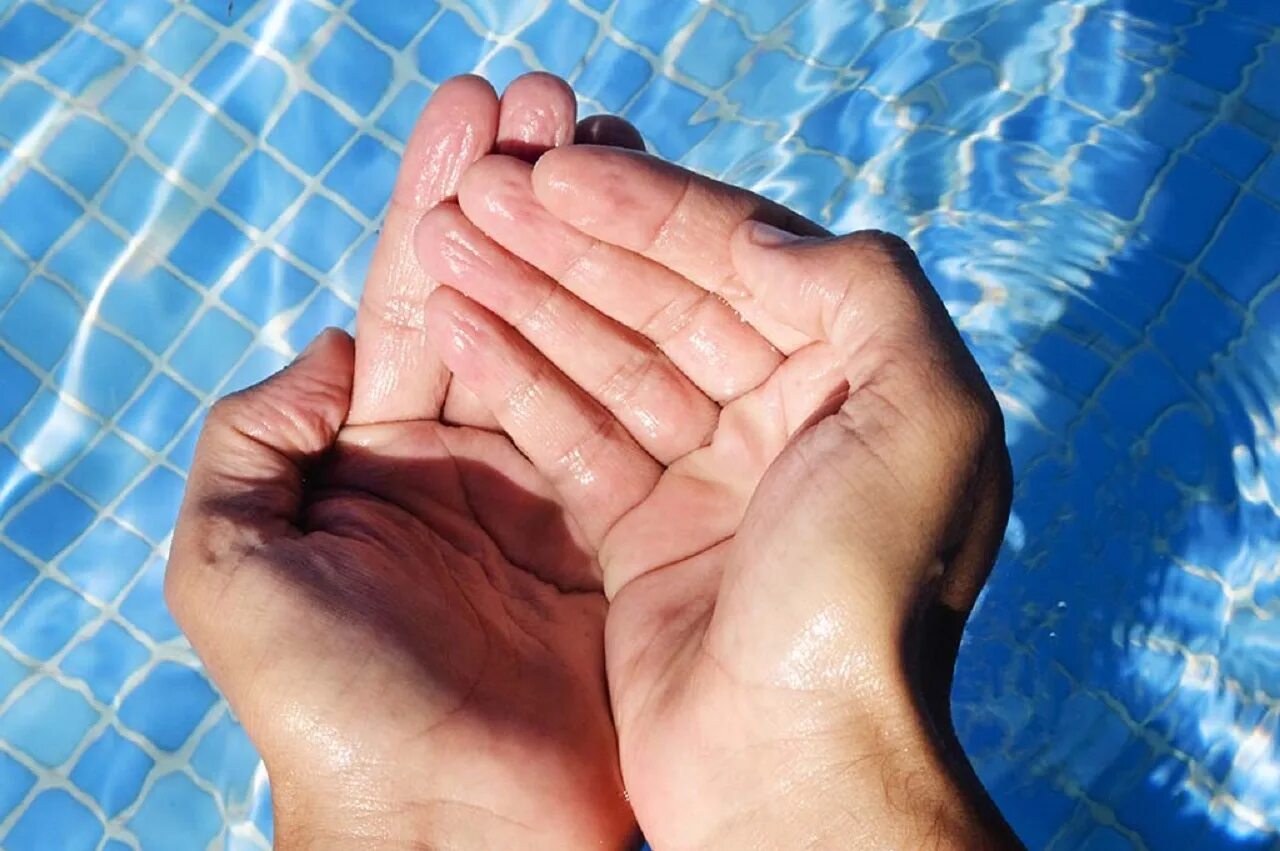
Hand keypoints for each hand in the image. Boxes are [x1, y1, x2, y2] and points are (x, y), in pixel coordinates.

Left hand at [166, 76, 643, 848]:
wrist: (448, 830)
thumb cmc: (330, 710)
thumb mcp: (229, 567)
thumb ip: (250, 442)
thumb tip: (332, 349)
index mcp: (371, 455)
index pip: (410, 301)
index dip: (438, 204)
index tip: (477, 112)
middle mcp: (464, 460)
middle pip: (498, 297)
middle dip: (522, 196)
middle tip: (559, 95)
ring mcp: (546, 492)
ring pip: (571, 339)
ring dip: (589, 244)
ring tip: (614, 142)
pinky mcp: (615, 532)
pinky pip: (629, 418)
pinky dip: (643, 339)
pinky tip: (666, 265)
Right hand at [415, 145, 1017, 848]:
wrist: (795, 767)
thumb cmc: (867, 598)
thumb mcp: (927, 414)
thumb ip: (865, 289)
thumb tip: (757, 233)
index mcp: (858, 382)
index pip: (740, 262)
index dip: (648, 206)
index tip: (556, 170)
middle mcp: (785, 423)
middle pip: (660, 301)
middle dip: (567, 243)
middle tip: (475, 193)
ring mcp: (709, 481)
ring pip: (603, 360)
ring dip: (525, 295)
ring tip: (442, 237)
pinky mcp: (642, 538)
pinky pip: (568, 436)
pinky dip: (513, 380)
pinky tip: (453, 321)